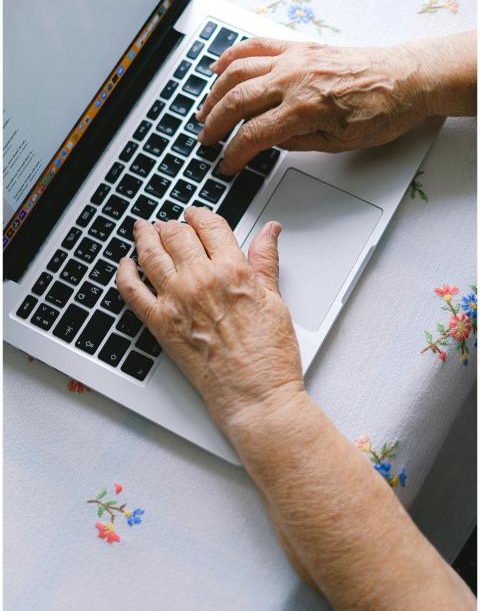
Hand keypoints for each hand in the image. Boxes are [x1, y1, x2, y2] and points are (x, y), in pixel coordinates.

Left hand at [115, 208, 304, 433]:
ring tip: (143, 229)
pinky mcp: (159, 325)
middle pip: (176, 234)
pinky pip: (131, 290)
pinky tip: (125, 265)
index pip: (209, 225)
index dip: (200, 214)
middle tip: (169, 224)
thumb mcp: (275, 300)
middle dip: (172, 224)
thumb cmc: (269, 357)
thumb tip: (269, 232)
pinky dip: (124, 273)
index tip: (195, 214)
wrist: (255, 396)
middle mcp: (200, 280)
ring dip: (144, 236)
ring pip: (150, 254)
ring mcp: (176, 301)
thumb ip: (265, 262)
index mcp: (233, 270)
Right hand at [197, 37, 428, 174]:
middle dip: (215, 124)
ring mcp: (294, 59)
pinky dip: (232, 55)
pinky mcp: (298, 47)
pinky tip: (218, 68)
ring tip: (204, 111)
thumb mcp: (340, 143)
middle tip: (205, 140)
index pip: (253, 135)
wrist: (405, 78)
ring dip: (215, 93)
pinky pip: (255, 46)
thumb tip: (270, 142)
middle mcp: (294, 79)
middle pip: (237, 101)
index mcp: (305, 108)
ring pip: (238, 71)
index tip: (225, 164)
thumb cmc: (381, 110)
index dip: (233, 154)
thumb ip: (298, 142)